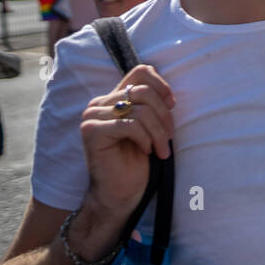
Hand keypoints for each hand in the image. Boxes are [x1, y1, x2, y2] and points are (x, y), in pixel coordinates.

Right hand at [79, 65, 174, 216]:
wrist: (122, 191)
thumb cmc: (139, 161)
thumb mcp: (151, 128)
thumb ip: (152, 106)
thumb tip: (169, 94)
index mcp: (114, 97)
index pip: (141, 72)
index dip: (162, 85)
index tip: (173, 105)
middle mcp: (100, 103)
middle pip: (144, 92)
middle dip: (164, 116)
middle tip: (170, 137)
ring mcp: (92, 116)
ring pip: (140, 110)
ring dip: (159, 132)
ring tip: (162, 150)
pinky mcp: (92, 131)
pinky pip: (130, 126)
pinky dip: (146, 139)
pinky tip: (147, 151)